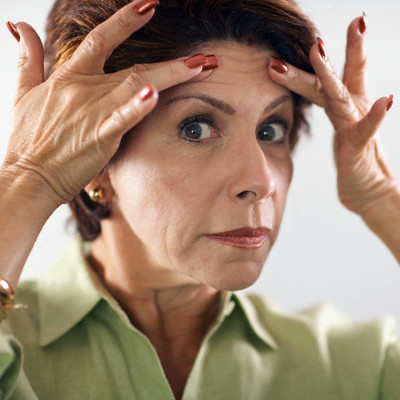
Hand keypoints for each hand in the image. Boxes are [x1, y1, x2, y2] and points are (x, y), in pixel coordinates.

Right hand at [2, 2, 209, 209]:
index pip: (99, 39)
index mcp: (68, 77)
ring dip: (171, 74)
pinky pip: (122, 118)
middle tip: (204, 54)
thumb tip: (20, 26)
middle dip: (171, 58)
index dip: (125, 20)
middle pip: (133, 64)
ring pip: (136, 84)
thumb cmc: (27, 139)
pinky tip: (156, 95)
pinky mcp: (98, 136)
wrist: (26, 176)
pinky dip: (138, 106)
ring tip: (202, 67)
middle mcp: (84, 89)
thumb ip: (26, 58)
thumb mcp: (22, 92)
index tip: (150, 5)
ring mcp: (92, 111)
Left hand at [268, 14, 397, 216]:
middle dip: (323, 56)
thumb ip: (326, 104)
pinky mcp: (357, 149)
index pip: (330, 75)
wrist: (365, 188)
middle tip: (313, 33)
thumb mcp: (338, 126)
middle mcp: (348, 110)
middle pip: (331, 80)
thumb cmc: (351, 157)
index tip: (307, 33)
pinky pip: (365, 132)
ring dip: (329, 74)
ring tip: (320, 50)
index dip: (319, 55)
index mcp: (341, 104)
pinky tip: (386, 101)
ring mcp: (353, 127)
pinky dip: (375, 117)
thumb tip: (301, 90)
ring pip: (338, 97)